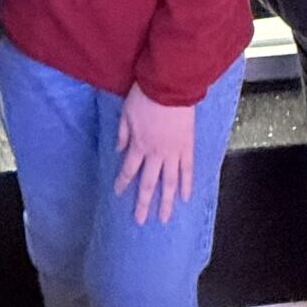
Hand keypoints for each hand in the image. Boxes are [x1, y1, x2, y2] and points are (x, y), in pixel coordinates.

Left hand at [113, 84, 196, 225]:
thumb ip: (123, 134)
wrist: (169, 86)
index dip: (123, 182)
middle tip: (141, 220)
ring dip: (167, 201)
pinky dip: (187, 184)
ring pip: (170, 182)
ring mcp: (174, 152)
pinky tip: (186, 198)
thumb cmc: (145, 97)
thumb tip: (118, 150)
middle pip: (148, 183)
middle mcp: (156, 154)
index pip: (128, 170)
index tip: (118, 194)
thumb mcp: (126, 114)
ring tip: (165, 218)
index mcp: (139, 145)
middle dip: (143, 203)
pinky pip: (188, 170)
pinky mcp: (188, 147)